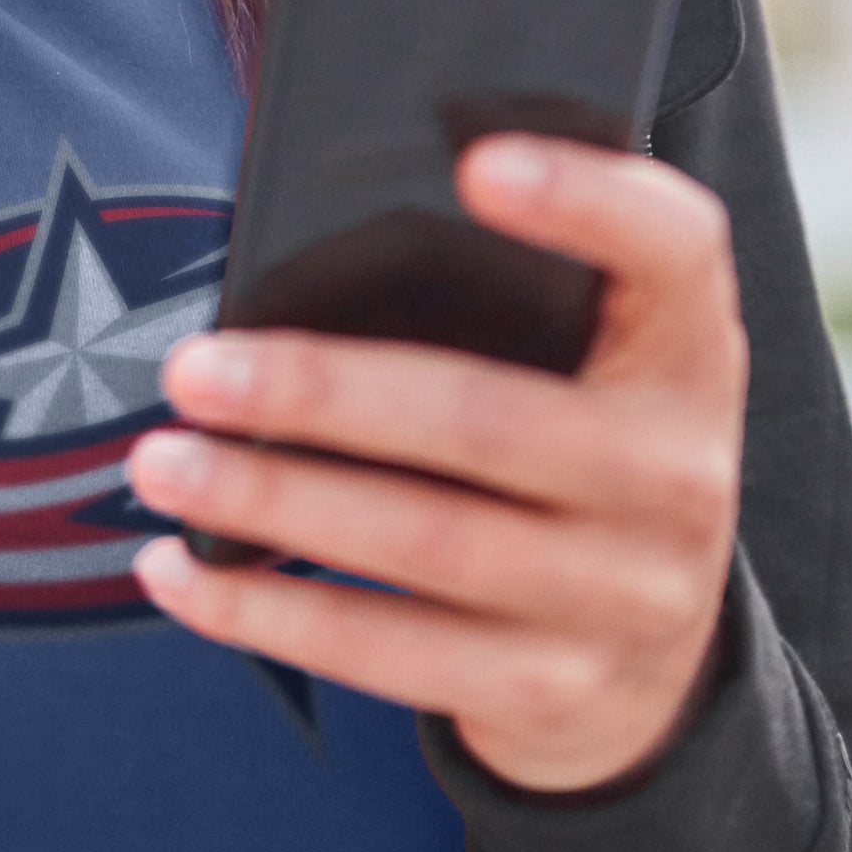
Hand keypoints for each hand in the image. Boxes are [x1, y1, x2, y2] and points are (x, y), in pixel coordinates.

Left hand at [125, 135, 745, 794]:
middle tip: (194, 370)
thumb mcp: (592, 368)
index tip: (474, 161)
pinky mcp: (551, 690)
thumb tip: (307, 248)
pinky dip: (269, 612)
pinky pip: (391, 654)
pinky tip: (183, 574)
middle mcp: (678, 473)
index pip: (676, 248)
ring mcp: (623, 596)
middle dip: (321, 394)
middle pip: (491, 419)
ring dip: (273, 500)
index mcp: (687, 351)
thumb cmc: (576, 459)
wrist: (654, 671)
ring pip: (426, 543)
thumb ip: (512, 299)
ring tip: (163, 463)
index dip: (588, 198)